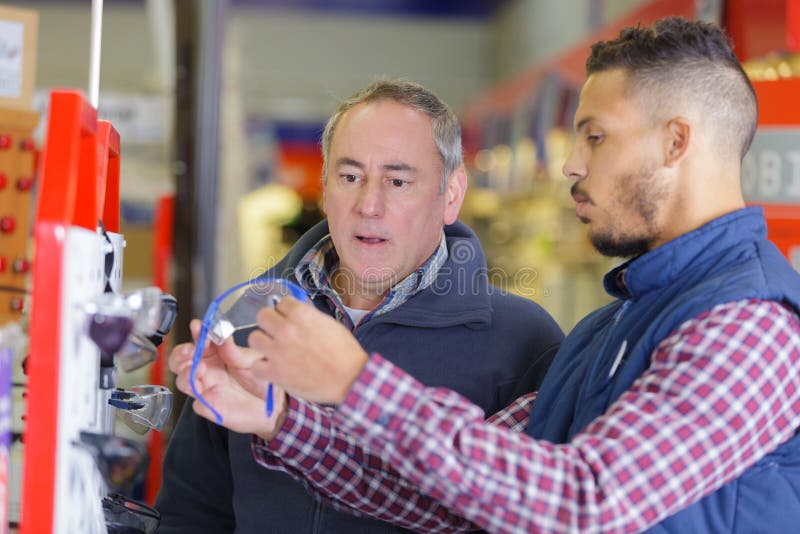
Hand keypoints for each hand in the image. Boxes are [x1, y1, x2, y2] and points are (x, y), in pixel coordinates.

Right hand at [168, 319, 287, 438]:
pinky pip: (198, 404)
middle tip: (191, 350)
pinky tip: (212, 390)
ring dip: (186, 373)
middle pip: (180, 361)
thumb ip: (234, 349)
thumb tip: (221, 332)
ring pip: (182, 381)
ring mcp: (206, 389)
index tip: (197, 327)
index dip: (195, 334)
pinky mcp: (211, 408)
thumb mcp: (251, 359)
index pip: (198, 342)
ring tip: (200, 368)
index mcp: (215, 355)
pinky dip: (202, 397)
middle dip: (180, 354)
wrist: (276, 403)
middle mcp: (207, 371)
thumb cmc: (262, 379)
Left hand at [249, 297, 368, 404]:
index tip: (288, 318)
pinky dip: (263, 367)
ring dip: (263, 343)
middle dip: (270, 323)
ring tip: (274, 350)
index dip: (285, 311)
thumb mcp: (329, 324)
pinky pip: (256, 365)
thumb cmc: (345, 353)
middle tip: (277, 332)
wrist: (349, 379)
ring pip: (254, 338)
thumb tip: (294, 315)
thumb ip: (308, 317)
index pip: (280, 303)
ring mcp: (278, 352)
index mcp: (301, 315)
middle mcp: (286, 330)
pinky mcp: (275, 373)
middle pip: (262, 316)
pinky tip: (274, 367)